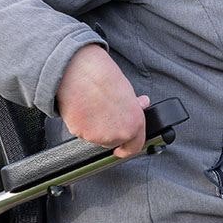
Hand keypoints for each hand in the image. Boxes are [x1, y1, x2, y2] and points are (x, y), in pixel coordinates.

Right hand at [56, 44, 149, 158]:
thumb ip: (134, 105)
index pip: (135, 146)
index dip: (128, 148)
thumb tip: (142, 104)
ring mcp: (99, 136)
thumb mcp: (127, 90)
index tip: (122, 149)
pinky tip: (82, 108)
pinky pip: (81, 132)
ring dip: (94, 127)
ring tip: (92, 107)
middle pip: (113, 141)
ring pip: (96, 138)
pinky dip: (81, 124)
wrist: (80, 73)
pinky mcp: (81, 134)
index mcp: (134, 123)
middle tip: (104, 114)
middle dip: (109, 131)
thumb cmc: (104, 77)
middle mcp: (118, 133)